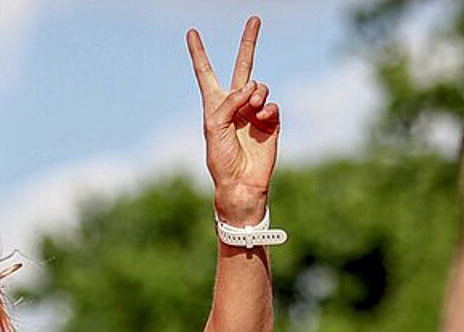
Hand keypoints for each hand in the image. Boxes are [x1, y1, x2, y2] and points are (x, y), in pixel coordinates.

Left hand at [187, 17, 281, 224]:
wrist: (241, 181)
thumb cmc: (221, 158)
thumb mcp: (214, 126)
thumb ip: (229, 102)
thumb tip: (252, 86)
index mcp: (215, 104)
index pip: (206, 72)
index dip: (199, 53)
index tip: (191, 33)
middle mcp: (236, 103)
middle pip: (243, 66)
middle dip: (249, 42)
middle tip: (254, 18)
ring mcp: (254, 110)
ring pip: (260, 86)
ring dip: (257, 93)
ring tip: (253, 107)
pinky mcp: (271, 121)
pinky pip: (272, 104)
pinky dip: (267, 108)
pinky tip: (262, 117)